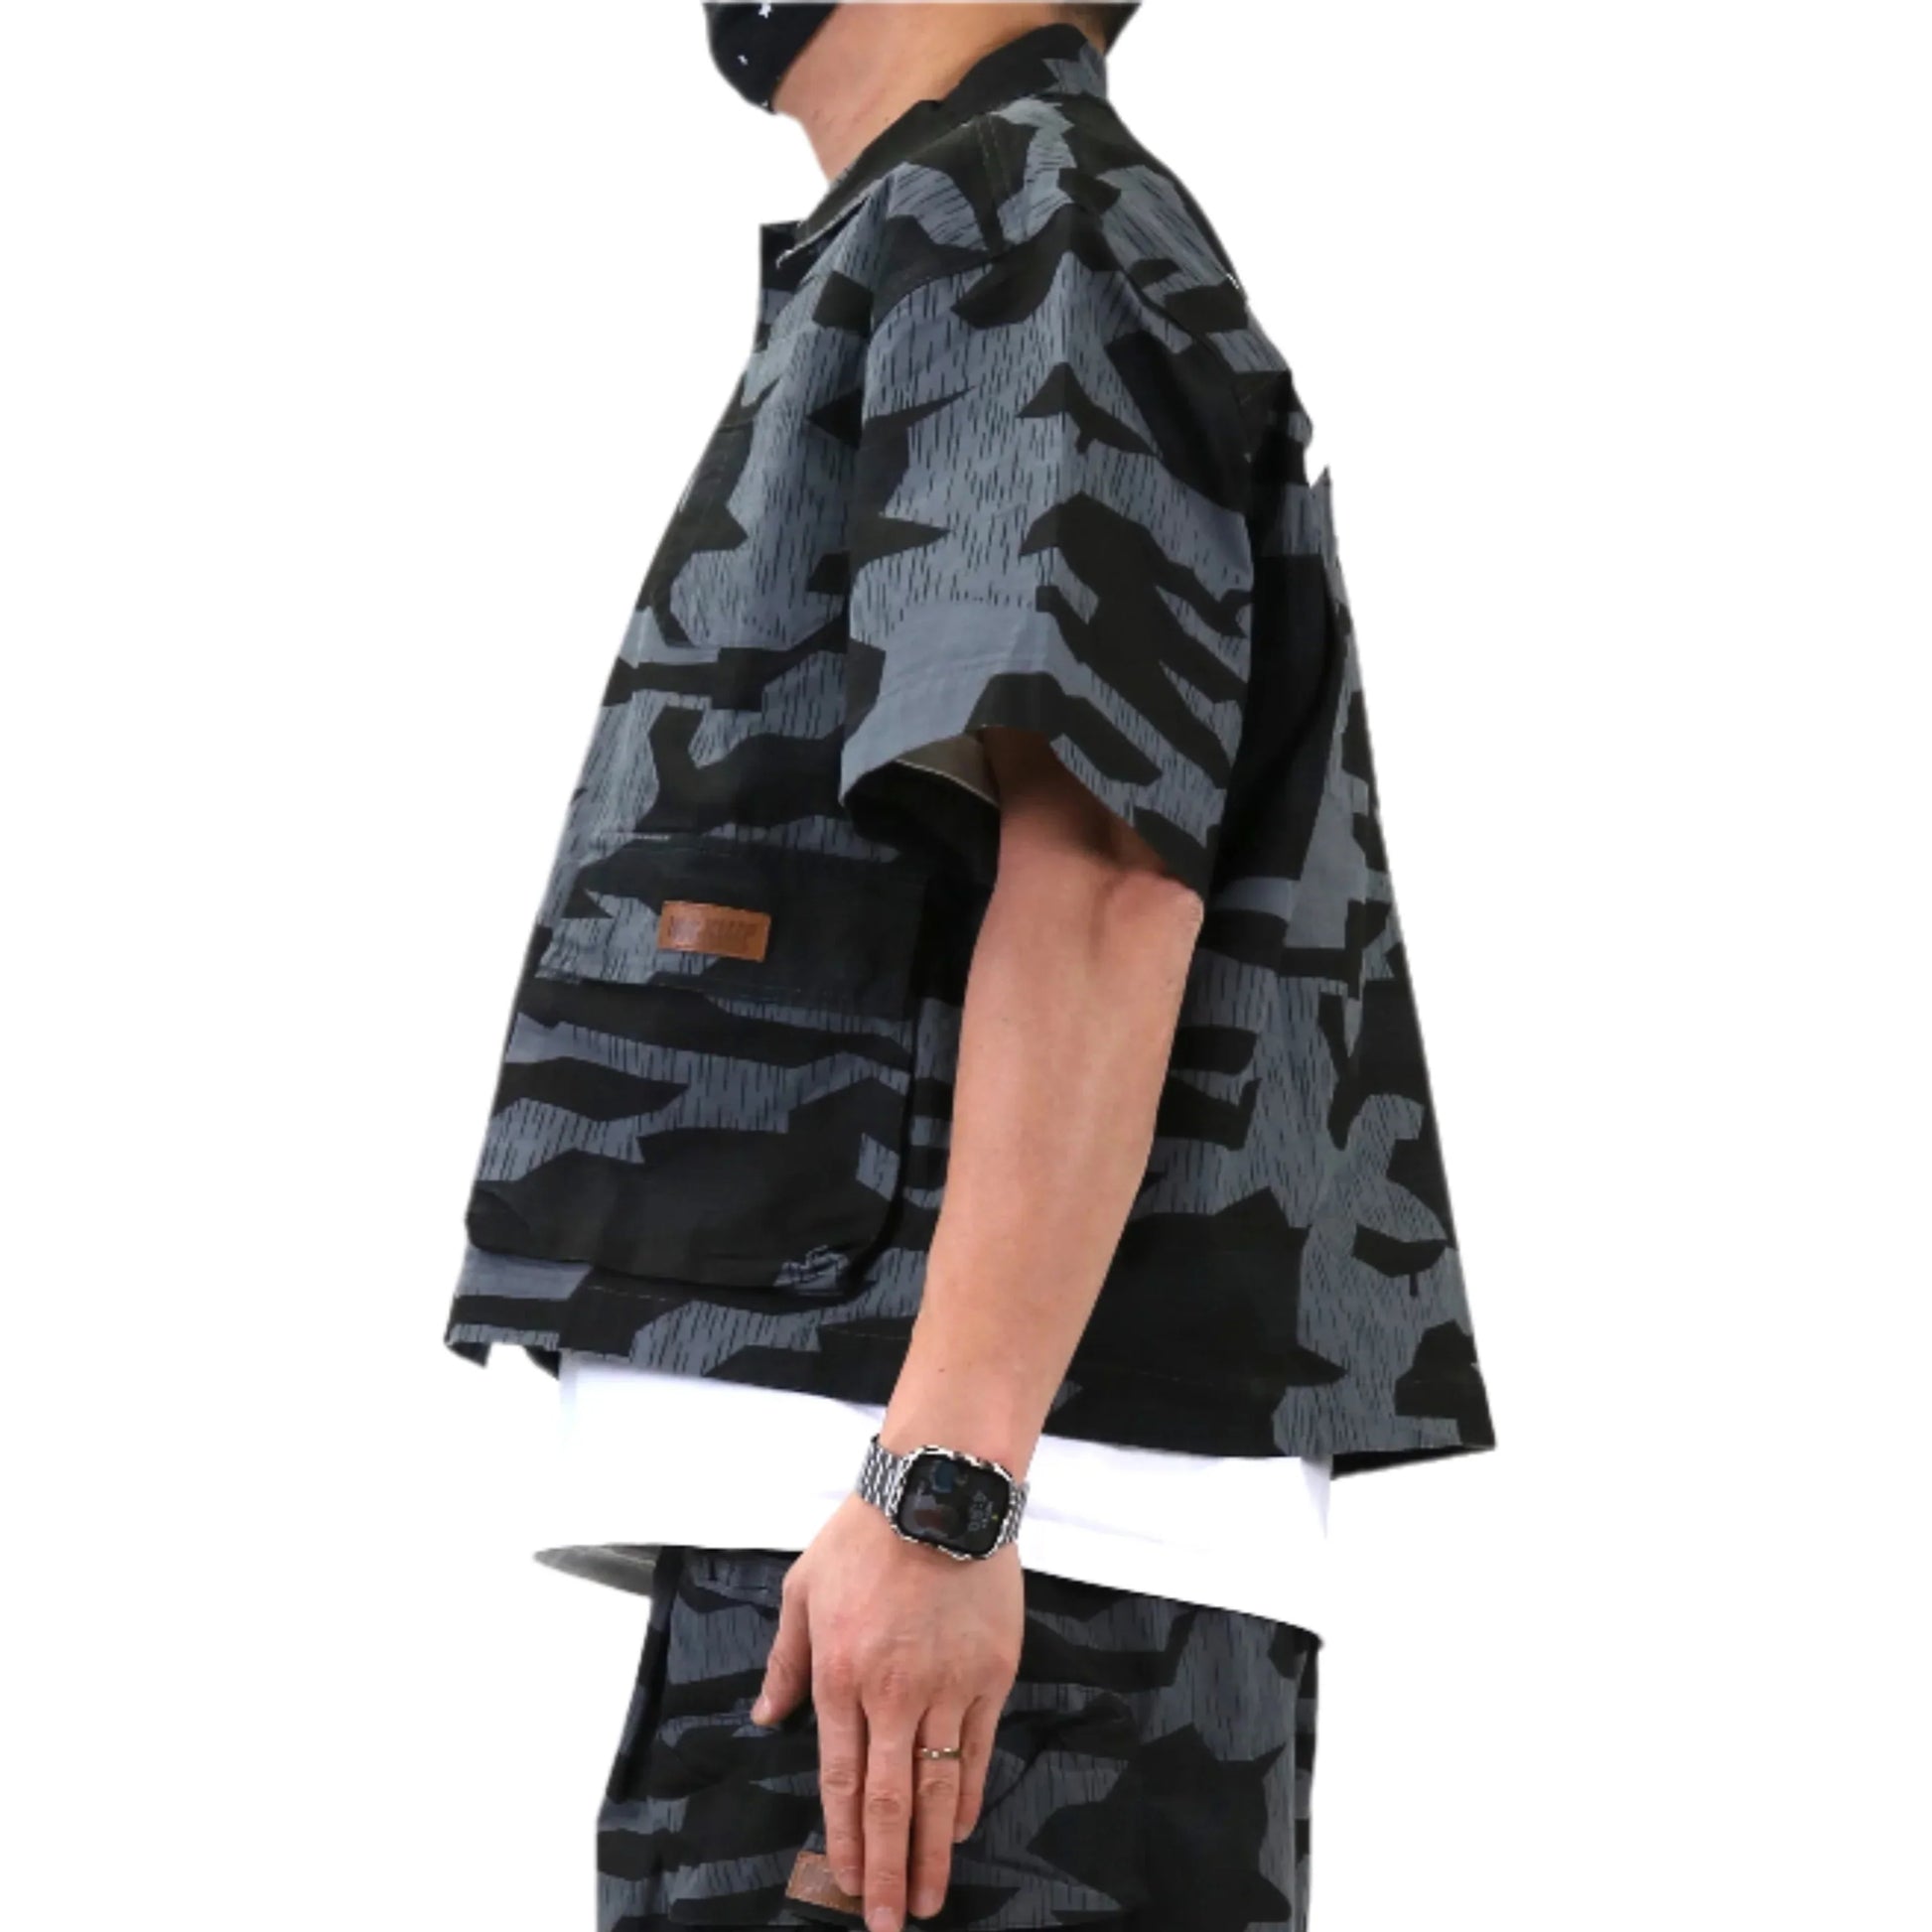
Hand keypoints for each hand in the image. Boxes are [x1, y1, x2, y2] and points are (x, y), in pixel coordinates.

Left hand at [751, 1490, 1024, 1931]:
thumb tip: (766, 1716)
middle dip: (886, 1871)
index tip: (845, 1883)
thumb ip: (785, 1660)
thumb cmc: (863, 1537)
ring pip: (938, 1788)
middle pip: (890, 1802)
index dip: (845, 1839)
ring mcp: (946, 1688)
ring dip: (933, 1852)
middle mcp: (893, 1694)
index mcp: (840, 1676)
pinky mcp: (990, 1674)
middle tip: (888, 1923)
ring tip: (929, 1899)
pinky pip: (977, 1750)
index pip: (841, 1780)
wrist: (937, 1492)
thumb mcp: (802, 1590)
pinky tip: (962, 1829)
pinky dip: (968, 1796)